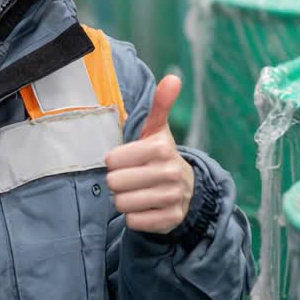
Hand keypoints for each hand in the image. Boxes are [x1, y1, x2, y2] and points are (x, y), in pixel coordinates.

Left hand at [104, 76, 194, 234]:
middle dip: (117, 181)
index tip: (123, 160)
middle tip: (128, 178)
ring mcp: (172, 198)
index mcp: (163, 148)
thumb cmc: (160, 155)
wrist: (185, 189)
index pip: (114, 160)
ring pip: (123, 203)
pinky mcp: (170, 220)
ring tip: (134, 192)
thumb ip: (161, 104)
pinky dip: (133, 216)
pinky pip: (134, 221)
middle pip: (116, 183)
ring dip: (123, 199)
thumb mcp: (157, 129)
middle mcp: (170, 173)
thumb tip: (173, 77)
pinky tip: (143, 207)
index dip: (114, 161)